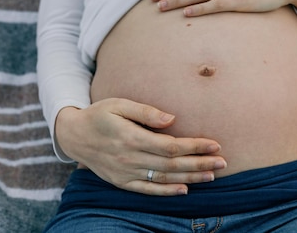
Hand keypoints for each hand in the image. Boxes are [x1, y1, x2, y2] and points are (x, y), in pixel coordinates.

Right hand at [55, 98, 226, 195]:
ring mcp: (125, 172)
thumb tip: (171, 119)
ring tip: (212, 175)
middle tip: (223, 162)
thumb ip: (145, 112)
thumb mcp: (118, 104)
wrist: (74, 135)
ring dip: (190, 177)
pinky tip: (184, 189)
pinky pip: (147, 189)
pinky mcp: (121, 181)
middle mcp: (129, 158)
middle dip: (200, 163)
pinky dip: (166, 191)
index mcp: (131, 137)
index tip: (215, 144)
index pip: (170, 145)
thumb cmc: (99, 114)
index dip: (194, 146)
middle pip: (172, 164)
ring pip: (163, 178)